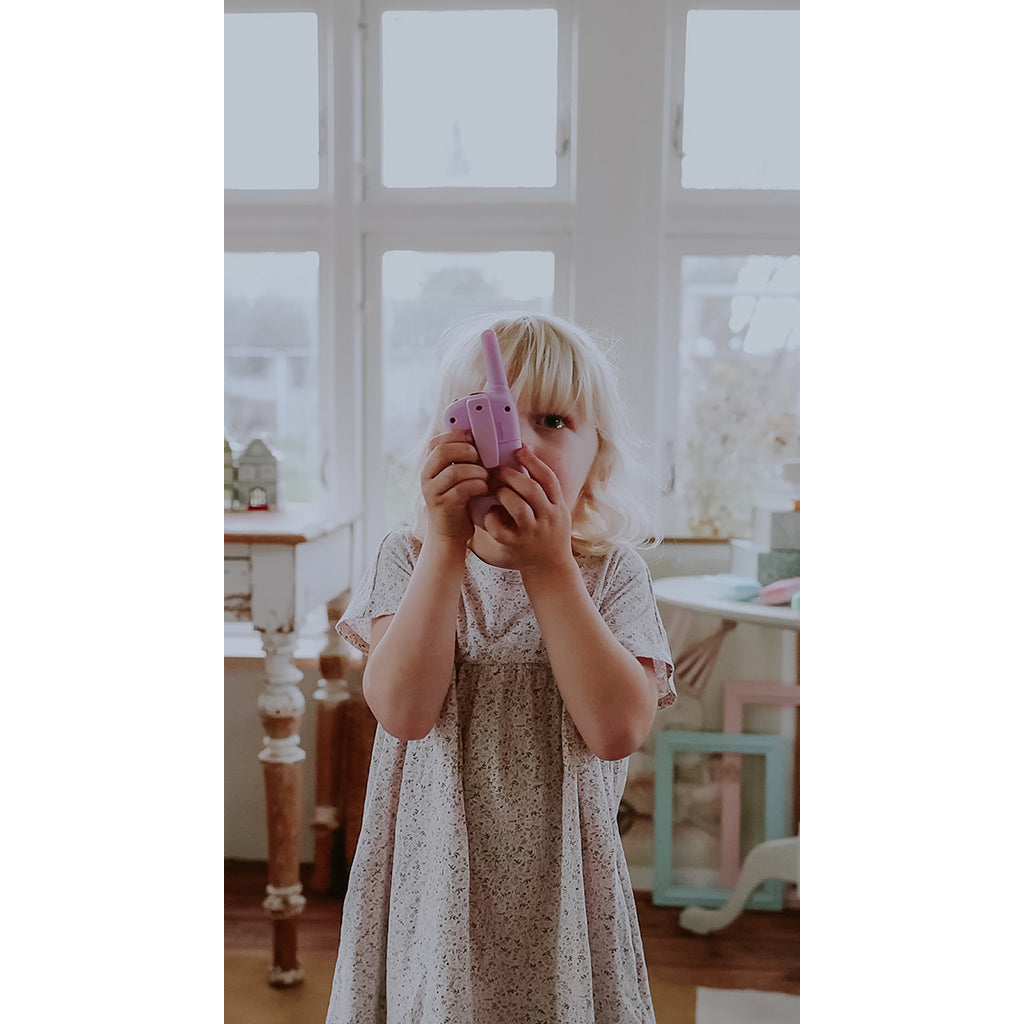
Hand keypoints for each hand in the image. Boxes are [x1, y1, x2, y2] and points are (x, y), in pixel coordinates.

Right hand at [421, 429, 490, 544]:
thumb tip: (480, 439)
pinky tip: (485, 489)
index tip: (474, 440)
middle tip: (481, 459)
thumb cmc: (459, 502)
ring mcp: (432, 491)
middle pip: (442, 452)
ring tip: (486, 477)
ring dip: (476, 471)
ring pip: (454, 471)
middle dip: (467, 451)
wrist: (449, 534)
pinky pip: (461, 489)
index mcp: (429, 466)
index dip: (456, 436)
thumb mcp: (457, 478)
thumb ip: (461, 460)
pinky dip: (477, 486)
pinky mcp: (443, 506)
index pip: (436, 442)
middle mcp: (426, 477)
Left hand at [481, 445, 574, 570]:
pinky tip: (491, 514)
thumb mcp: (556, 511)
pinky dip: (492, 518)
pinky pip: (500, 529)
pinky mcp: (516, 545)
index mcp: (557, 506)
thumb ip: (545, 491)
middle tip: (498, 471)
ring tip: (496, 491)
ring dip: (503, 494)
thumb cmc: (548, 533)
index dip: (533, 462)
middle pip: (531, 489)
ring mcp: (532, 533)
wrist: (550, 567)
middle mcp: (548, 518)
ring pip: (518, 507)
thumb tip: (525, 458)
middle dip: (511, 476)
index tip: (519, 450)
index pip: (548, 479)